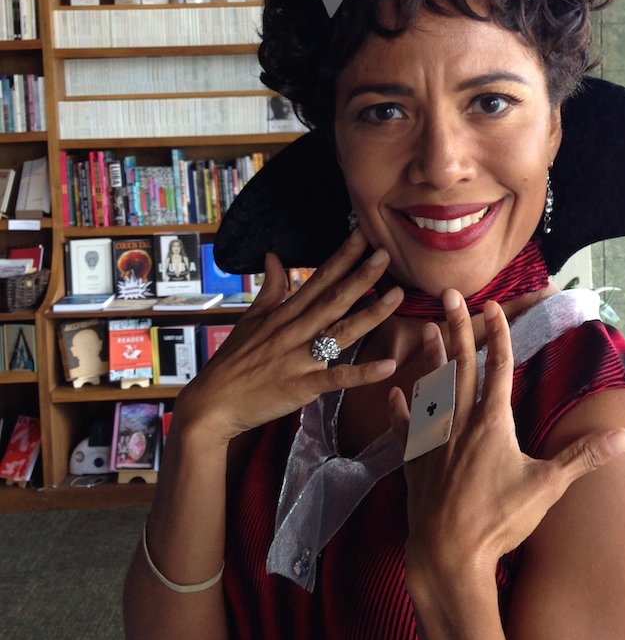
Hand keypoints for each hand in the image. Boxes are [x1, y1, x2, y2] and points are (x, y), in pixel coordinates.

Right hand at [175, 229, 402, 445]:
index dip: (341, 257)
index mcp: (284, 314)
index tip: (363, 235)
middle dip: (361, 276)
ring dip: (370, 315)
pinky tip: (388, 365)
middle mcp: (294, 331)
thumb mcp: (249, 319)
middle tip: (387, 253)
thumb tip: (273, 256)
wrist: (211, 404)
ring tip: (397, 296)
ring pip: (340, 333)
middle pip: (333, 300)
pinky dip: (362, 373)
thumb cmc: (232, 363)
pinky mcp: (301, 387)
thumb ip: (269, 289)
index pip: (318, 280)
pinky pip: (336, 378)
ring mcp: (299, 359)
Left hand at [388, 294, 624, 580]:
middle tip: (448, 296)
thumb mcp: (547, 487)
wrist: (448, 555)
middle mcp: (459, 424)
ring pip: (431, 390)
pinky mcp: (415, 463)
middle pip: (459, 366)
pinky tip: (397, 394)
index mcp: (492, 423)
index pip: (497, 368)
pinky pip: (407, 429)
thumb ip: (583, 456)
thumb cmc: (498, 521)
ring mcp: (433, 442)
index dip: (497, 335)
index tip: (493, 306)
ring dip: (430, 359)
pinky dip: (403, 410)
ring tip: (425, 330)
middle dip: (457, 328)